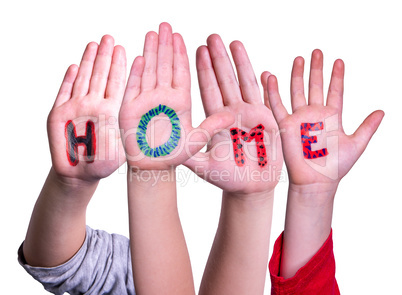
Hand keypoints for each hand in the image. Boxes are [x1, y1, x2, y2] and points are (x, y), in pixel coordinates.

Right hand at [47, 35, 126, 182]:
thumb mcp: (121, 148)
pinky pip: (63, 93)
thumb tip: (137, 114)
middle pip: (100, 76)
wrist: (80, 174)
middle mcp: (95, 105)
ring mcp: (76, 108)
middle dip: (105, 57)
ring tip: (93, 45)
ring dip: (88, 62)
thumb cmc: (104, 163)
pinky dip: (68, 80)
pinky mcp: (58, 114)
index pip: (117, 84)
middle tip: (109, 38)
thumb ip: (126, 131)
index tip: (124, 50)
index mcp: (112, 110)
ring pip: (83, 80)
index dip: (120, 67)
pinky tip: (73, 67)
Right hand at [119, 23, 232, 169]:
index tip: (181, 37)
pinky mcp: (131, 108)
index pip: (181, 72)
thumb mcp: (197, 140)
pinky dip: (136, 73)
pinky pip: (134, 87)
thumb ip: (213, 126)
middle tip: (166, 25)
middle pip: (165, 66)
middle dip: (165, 45)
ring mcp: (147, 100)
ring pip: (149, 71)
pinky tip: (139, 57)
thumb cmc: (174, 155)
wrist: (153, 167)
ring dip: (151, 52)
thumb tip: (232, 114)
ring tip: (153, 33)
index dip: (180, 54)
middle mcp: (164, 97)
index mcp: (180, 102)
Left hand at [184, 34, 282, 194]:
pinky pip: (268, 102)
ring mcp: (252, 116)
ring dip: (240, 64)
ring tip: (234, 43)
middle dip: (219, 59)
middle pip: (225, 80)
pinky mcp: (269, 123)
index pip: (209, 89)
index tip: (197, 50)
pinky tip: (265, 73)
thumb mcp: (205, 166)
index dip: (204, 70)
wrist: (250, 187)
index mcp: (217, 119)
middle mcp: (233, 112)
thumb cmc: (227, 178)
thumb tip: (167, 145)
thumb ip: (189, 154)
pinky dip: (268, 88)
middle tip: (212, 37)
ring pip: (245, 84)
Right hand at [267, 49, 383, 191]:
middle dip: (316, 69)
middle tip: (317, 52)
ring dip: (297, 75)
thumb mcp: (357, 144)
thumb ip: (368, 127)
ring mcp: (299, 119)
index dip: (337, 76)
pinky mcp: (285, 125)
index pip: (335, 91)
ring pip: (297, 91)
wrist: (315, 181)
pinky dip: (273, 92)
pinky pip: (277, 106)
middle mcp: (315, 115)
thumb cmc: (335, 167)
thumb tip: (382, 111)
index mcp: (332, 117)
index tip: (339, 61)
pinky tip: (272, 77)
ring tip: (299, 59)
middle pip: (315, 86)